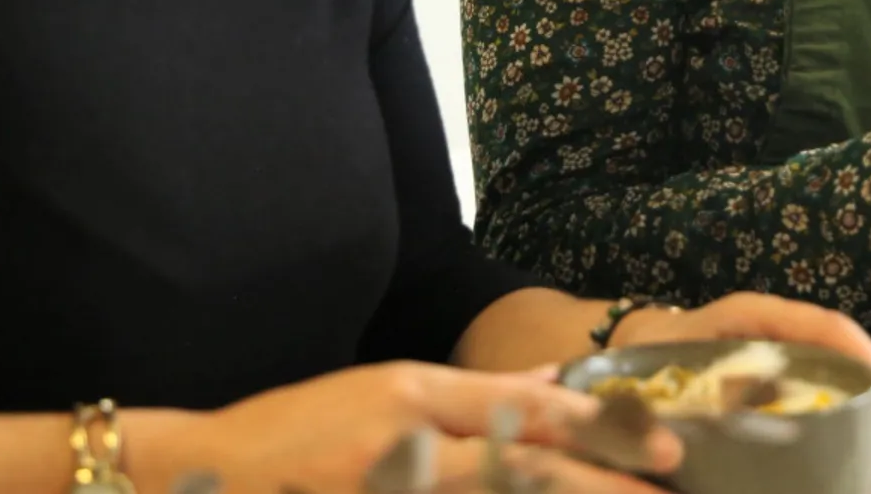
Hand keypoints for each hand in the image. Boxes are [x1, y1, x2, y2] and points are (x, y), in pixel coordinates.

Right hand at [175, 362, 679, 493]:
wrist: (204, 481)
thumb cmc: (299, 429)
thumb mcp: (388, 388)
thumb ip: (476, 392)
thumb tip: (555, 386)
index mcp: (416, 404)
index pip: (528, 416)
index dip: (601, 432)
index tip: (666, 450)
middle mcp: (410, 457)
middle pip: (525, 470)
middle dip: (603, 485)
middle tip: (666, 489)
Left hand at [613, 291, 870, 493]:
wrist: (631, 350)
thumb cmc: (649, 353)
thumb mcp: (662, 367)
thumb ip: (680, 397)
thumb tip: (695, 442)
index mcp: (755, 318)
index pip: (826, 328)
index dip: (867, 363)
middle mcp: (779, 336)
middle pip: (847, 368)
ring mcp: (785, 364)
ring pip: (843, 392)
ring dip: (870, 437)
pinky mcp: (782, 392)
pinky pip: (825, 410)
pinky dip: (846, 441)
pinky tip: (857, 474)